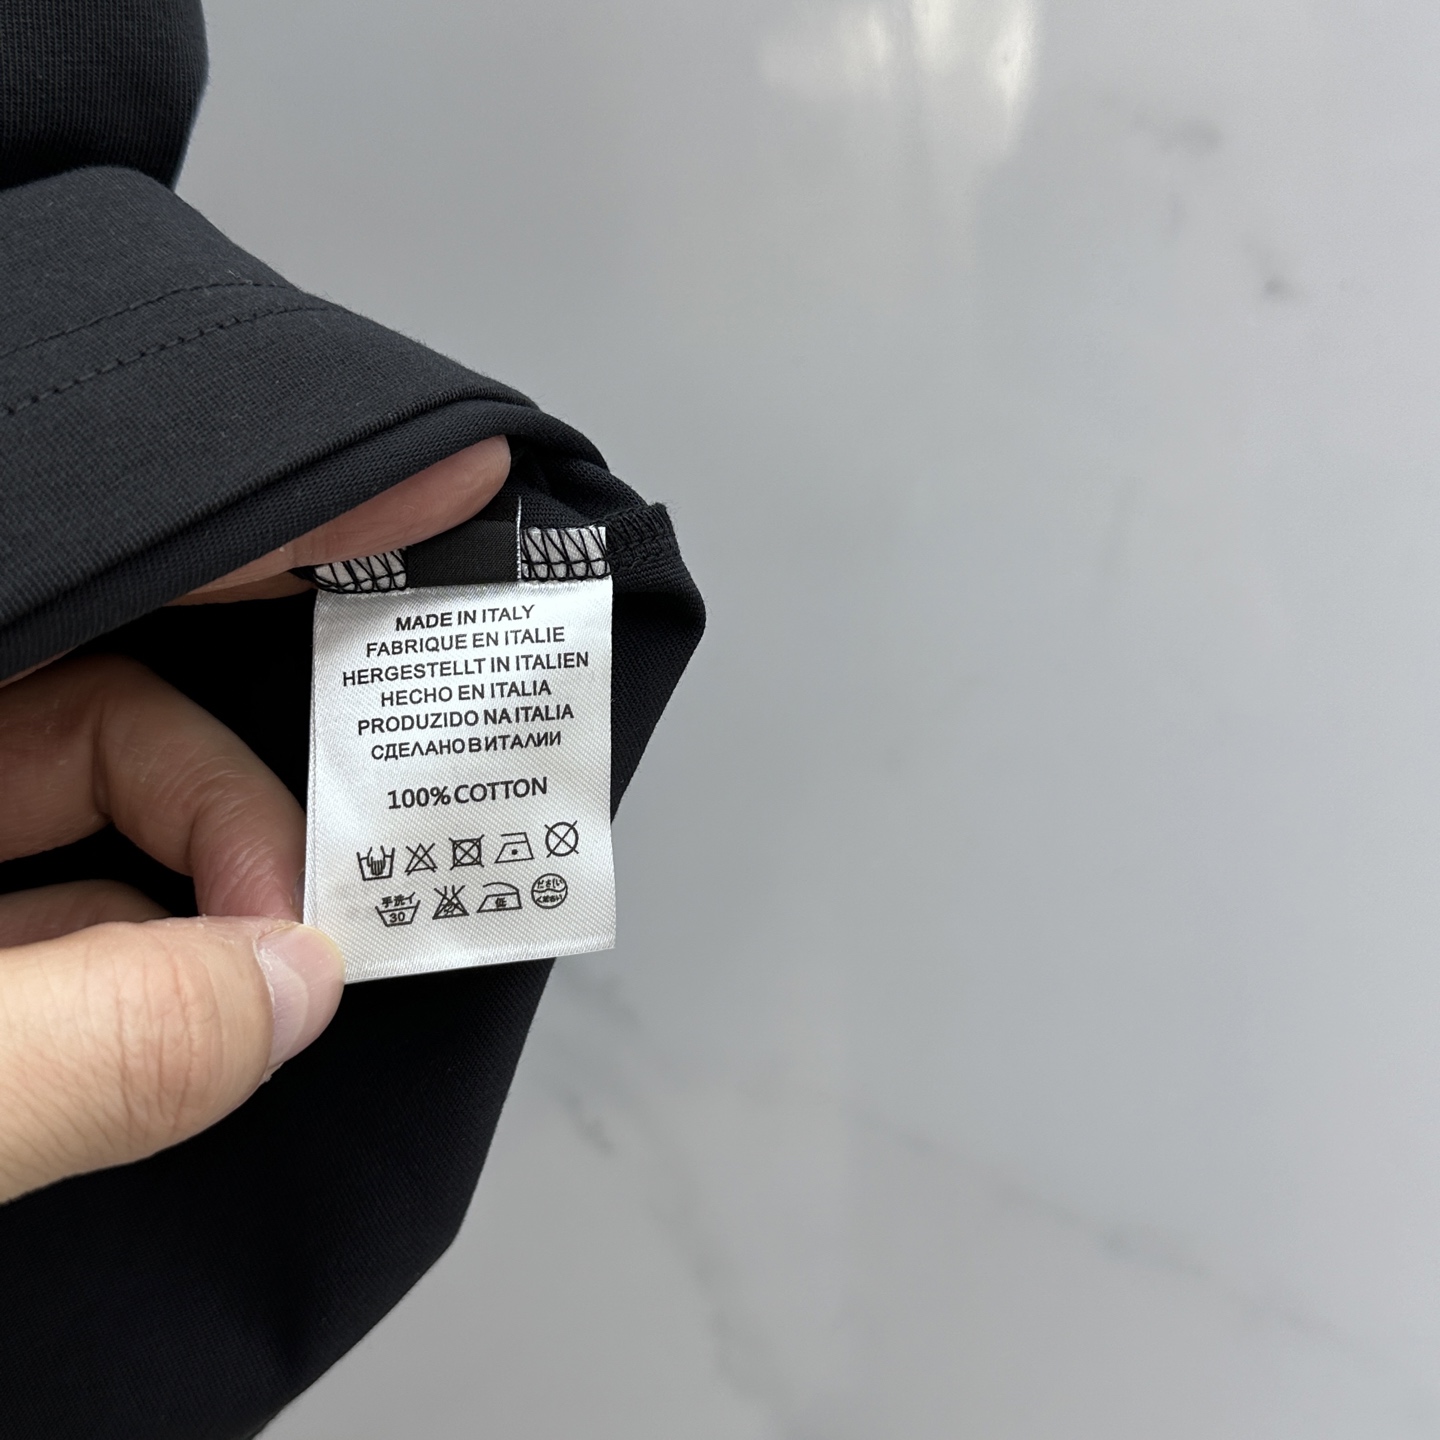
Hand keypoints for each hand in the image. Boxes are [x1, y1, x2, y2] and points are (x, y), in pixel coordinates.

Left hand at [0, 435, 510, 1202]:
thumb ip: (90, 1047)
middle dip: (256, 791)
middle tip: (362, 871)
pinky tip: (198, 1018)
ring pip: (88, 818)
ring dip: (204, 906)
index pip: (112, 551)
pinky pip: (42, 911)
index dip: (287, 515)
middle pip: (117, 699)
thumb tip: (298, 989)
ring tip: (292, 978)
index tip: (441, 477)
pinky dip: (133, 963)